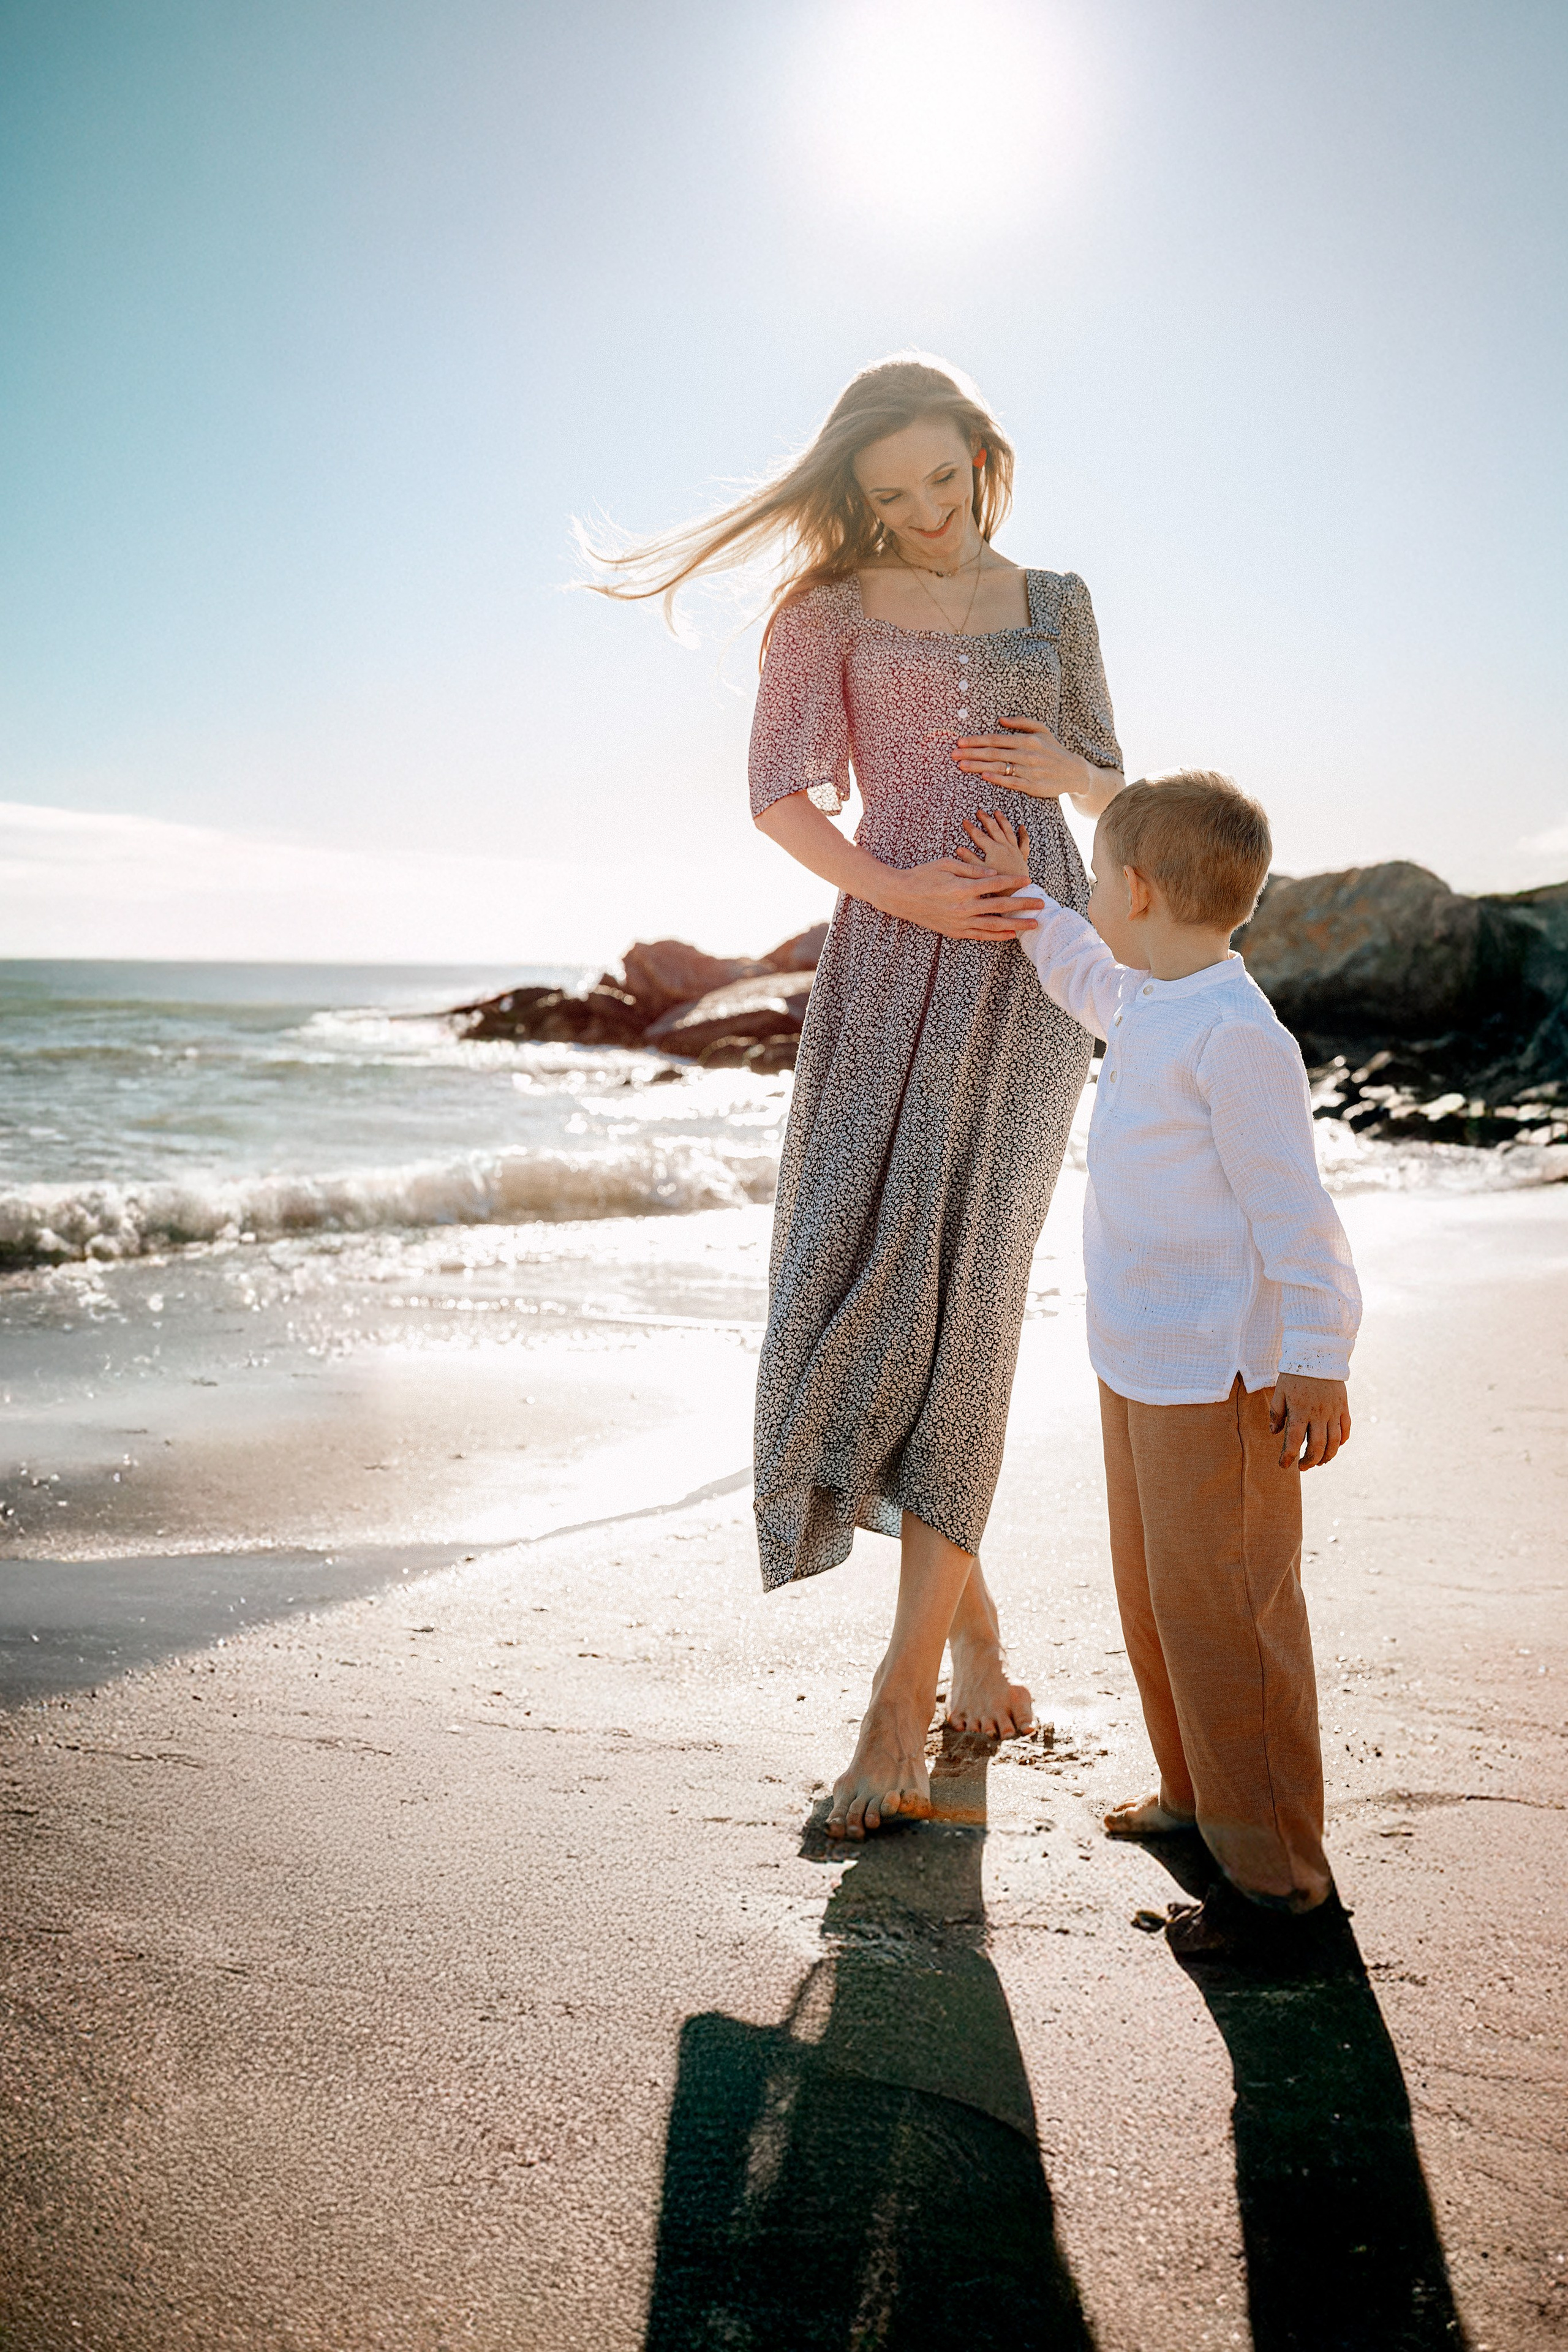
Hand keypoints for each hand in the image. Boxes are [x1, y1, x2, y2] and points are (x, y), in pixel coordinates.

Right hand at [871, 857, 1040, 939]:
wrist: (900, 896)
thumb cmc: (923, 875)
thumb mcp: (946, 864)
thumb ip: (972, 868)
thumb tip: (994, 874)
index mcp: (963, 887)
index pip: (996, 884)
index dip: (1014, 883)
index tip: (1029, 881)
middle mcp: (964, 907)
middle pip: (1001, 907)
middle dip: (1023, 905)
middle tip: (1042, 904)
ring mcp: (960, 922)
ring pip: (994, 925)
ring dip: (1016, 925)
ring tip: (1033, 924)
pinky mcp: (954, 931)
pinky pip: (980, 935)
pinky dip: (996, 936)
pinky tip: (1010, 935)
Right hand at [954, 809, 1031, 881]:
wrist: (1015, 891)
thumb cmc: (997, 884)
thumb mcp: (980, 872)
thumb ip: (970, 859)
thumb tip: (959, 849)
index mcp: (993, 850)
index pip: (979, 835)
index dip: (971, 827)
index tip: (965, 820)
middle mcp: (1004, 847)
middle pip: (994, 828)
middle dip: (986, 819)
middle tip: (980, 811)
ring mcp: (1014, 850)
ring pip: (1008, 831)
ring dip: (1002, 820)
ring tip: (997, 812)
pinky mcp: (1021, 856)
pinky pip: (1024, 842)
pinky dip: (1023, 833)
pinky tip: (1021, 827)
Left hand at [955, 715, 1088, 801]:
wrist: (1074, 772)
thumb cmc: (1054, 750)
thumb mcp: (1042, 730)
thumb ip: (1022, 722)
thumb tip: (1000, 720)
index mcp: (1027, 740)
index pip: (996, 739)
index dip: (976, 741)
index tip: (960, 742)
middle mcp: (1027, 754)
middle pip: (994, 753)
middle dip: (971, 754)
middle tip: (953, 755)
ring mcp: (1030, 770)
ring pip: (999, 767)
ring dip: (978, 766)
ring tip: (961, 766)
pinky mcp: (1032, 786)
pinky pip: (1011, 782)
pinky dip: (998, 779)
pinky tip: (984, 776)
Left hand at [1268, 1374, 1350, 1470]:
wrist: (1318, 1355)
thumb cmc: (1295, 1374)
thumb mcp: (1280, 1391)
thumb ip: (1276, 1413)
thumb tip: (1274, 1433)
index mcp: (1299, 1410)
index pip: (1293, 1440)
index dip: (1288, 1456)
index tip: (1284, 1465)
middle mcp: (1318, 1414)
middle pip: (1317, 1446)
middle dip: (1309, 1461)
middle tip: (1303, 1467)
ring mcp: (1333, 1411)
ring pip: (1334, 1442)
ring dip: (1327, 1456)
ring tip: (1319, 1463)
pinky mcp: (1343, 1407)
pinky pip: (1346, 1429)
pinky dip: (1341, 1442)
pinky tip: (1334, 1447)